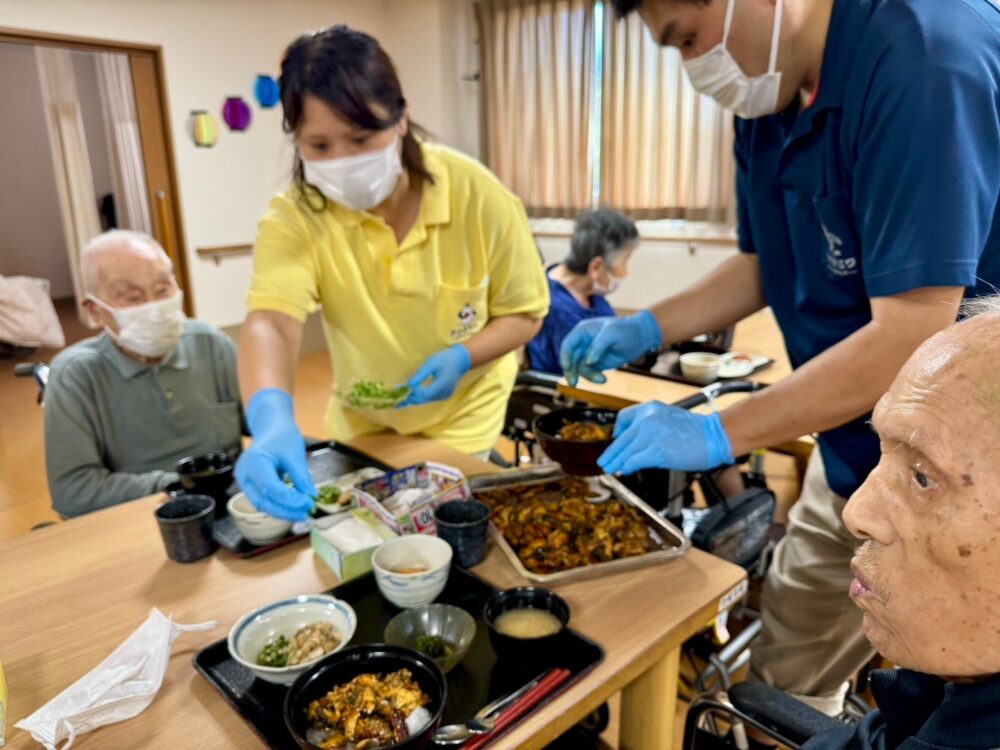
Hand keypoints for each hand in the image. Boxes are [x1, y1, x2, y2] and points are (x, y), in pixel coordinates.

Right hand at [234, 388, 315, 520]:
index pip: (271, 487)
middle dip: (285, 511)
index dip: (290, 499)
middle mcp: (245, 474)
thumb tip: (311, 497)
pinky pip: (264, 500)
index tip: (308, 503)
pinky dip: (278, 505)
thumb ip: (301, 477)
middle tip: (306, 514)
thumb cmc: (282, 436)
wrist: (270, 427)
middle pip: (263, 502)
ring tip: (302, 513)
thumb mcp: (295, 454)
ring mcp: (245, 481)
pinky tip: (294, 508)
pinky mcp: (251, 485)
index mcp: (254, 461)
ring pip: (262, 504)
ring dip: (282, 512)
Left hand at [398, 345, 471, 406]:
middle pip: (424, 400)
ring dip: (414, 398)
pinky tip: (412, 394)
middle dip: (410, 399)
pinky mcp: (444, 395)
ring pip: (426, 400)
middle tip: (396, 398)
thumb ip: (420, 375)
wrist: (461, 360)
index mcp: (441, 385)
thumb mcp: (431, 364)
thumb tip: (408, 385)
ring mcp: (444, 395)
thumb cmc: (445, 359)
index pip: (423, 394)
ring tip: (401, 397)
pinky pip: (430, 398)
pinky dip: (420, 396)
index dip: (412, 393)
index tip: (400, 389)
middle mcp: (443, 394)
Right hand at [559, 310, 661, 385]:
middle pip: (570, 359)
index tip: (567, 367)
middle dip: (571, 371)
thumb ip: (598, 346)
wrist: (642, 337)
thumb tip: (588, 361)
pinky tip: (603, 379)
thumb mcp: (612, 333)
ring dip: (587, 376)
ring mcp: (590, 354)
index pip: (568, 344)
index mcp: (583, 331)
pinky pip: (590, 373)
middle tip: (573, 383)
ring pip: (580, 368)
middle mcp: (583, 343)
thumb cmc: (626, 329)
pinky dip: (594, 378)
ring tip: (601, 379)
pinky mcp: (597, 364)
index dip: (565, 356)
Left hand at [598, 401, 733, 474]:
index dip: (616, 434)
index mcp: (650, 408)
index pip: (623, 418)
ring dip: (616, 462)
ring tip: (610, 468)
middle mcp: (647, 418)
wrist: (715, 436)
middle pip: (622, 438)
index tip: (614, 443)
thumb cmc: (696, 431)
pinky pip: (635, 460)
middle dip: (612, 452)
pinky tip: (624, 470)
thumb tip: (634, 446)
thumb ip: (649, 428)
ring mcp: (651, 434)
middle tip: (604, 461)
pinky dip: (627, 466)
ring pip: (626, 451)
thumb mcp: (667, 420)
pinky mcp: (657, 450)